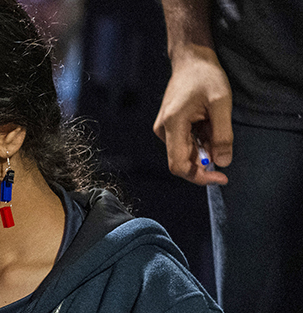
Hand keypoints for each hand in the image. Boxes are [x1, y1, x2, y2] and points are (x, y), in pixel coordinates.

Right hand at [153, 43, 232, 185]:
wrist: (190, 59)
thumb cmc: (205, 76)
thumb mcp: (221, 103)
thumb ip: (222, 134)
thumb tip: (223, 163)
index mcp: (172, 125)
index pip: (179, 164)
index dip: (199, 176)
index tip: (221, 177)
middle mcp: (163, 130)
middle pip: (182, 161)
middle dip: (205, 160)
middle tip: (224, 148)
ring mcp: (163, 129)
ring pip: (185, 151)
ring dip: (205, 147)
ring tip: (215, 124)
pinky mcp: (168, 126)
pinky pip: (184, 142)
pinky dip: (200, 140)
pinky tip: (208, 123)